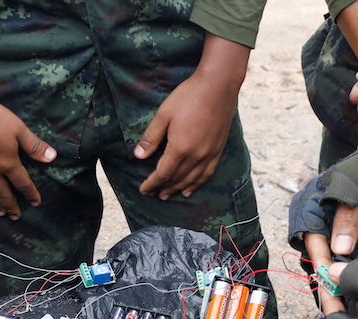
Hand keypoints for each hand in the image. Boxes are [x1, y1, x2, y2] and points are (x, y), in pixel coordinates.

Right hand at [0, 48, 55, 220]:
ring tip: (0, 213)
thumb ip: (34, 145)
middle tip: (16, 216)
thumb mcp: (18, 128)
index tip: (36, 203)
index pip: (23, 184)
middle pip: (3, 194)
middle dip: (12, 206)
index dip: (31, 194)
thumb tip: (52, 158)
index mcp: (7, 163)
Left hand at [134, 73, 234, 199]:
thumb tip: (138, 156)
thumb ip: (151, 138)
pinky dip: (197, 184)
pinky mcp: (218, 150)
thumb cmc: (189, 96)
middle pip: (176, 179)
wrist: (218, 85)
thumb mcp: (164, 114)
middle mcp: (196, 156)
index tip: (143, 190)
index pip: (163, 174)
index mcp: (180, 148)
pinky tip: (190, 188)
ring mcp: (209, 154)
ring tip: (168, 195)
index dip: (152, 184)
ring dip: (178, 189)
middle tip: (153, 195)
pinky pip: (207, 174)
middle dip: (163, 188)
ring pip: (191, 180)